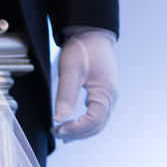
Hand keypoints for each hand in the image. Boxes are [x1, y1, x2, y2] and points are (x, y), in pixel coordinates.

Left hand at [52, 27, 118, 141]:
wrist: (92, 33)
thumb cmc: (83, 48)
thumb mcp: (70, 70)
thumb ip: (65, 95)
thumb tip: (59, 118)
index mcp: (105, 92)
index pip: (93, 121)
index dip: (75, 129)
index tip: (57, 128)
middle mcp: (111, 97)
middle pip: (96, 126)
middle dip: (76, 133)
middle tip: (56, 132)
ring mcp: (109, 96)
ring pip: (98, 123)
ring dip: (80, 132)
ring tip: (61, 133)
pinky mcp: (104, 94)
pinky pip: (97, 116)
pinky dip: (84, 125)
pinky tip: (71, 127)